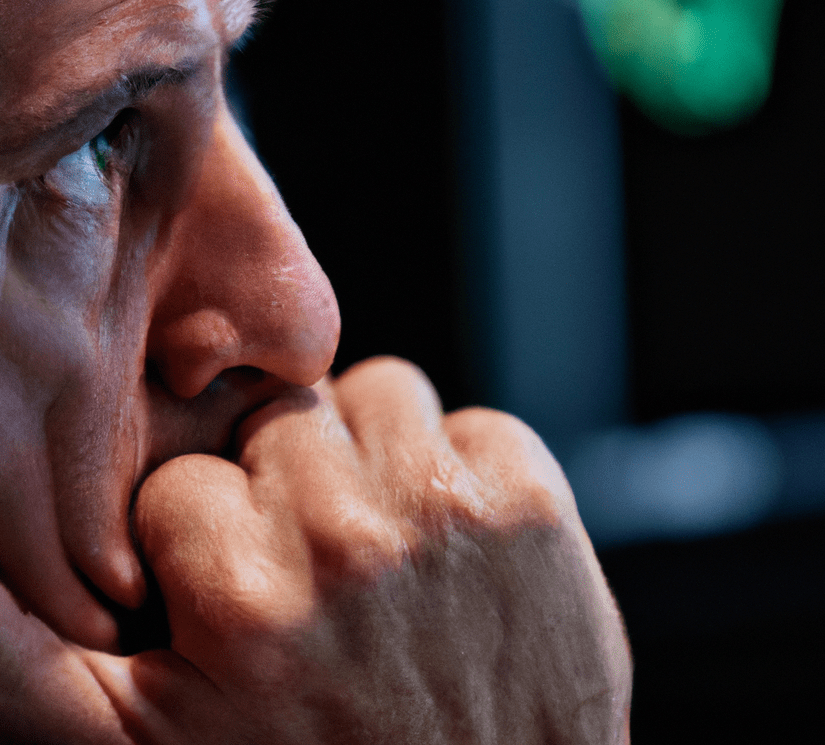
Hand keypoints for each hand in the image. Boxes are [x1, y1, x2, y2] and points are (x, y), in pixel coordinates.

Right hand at [1, 358, 631, 743]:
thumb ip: (28, 673)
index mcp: (244, 594)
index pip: (186, 482)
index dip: (210, 534)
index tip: (242, 585)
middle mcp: (347, 538)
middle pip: (284, 421)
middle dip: (291, 484)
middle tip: (321, 563)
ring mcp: (450, 511)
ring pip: (380, 394)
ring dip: (377, 457)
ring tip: (388, 542)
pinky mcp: (531, 501)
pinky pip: (476, 424)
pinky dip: (466, 468)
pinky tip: (461, 547)